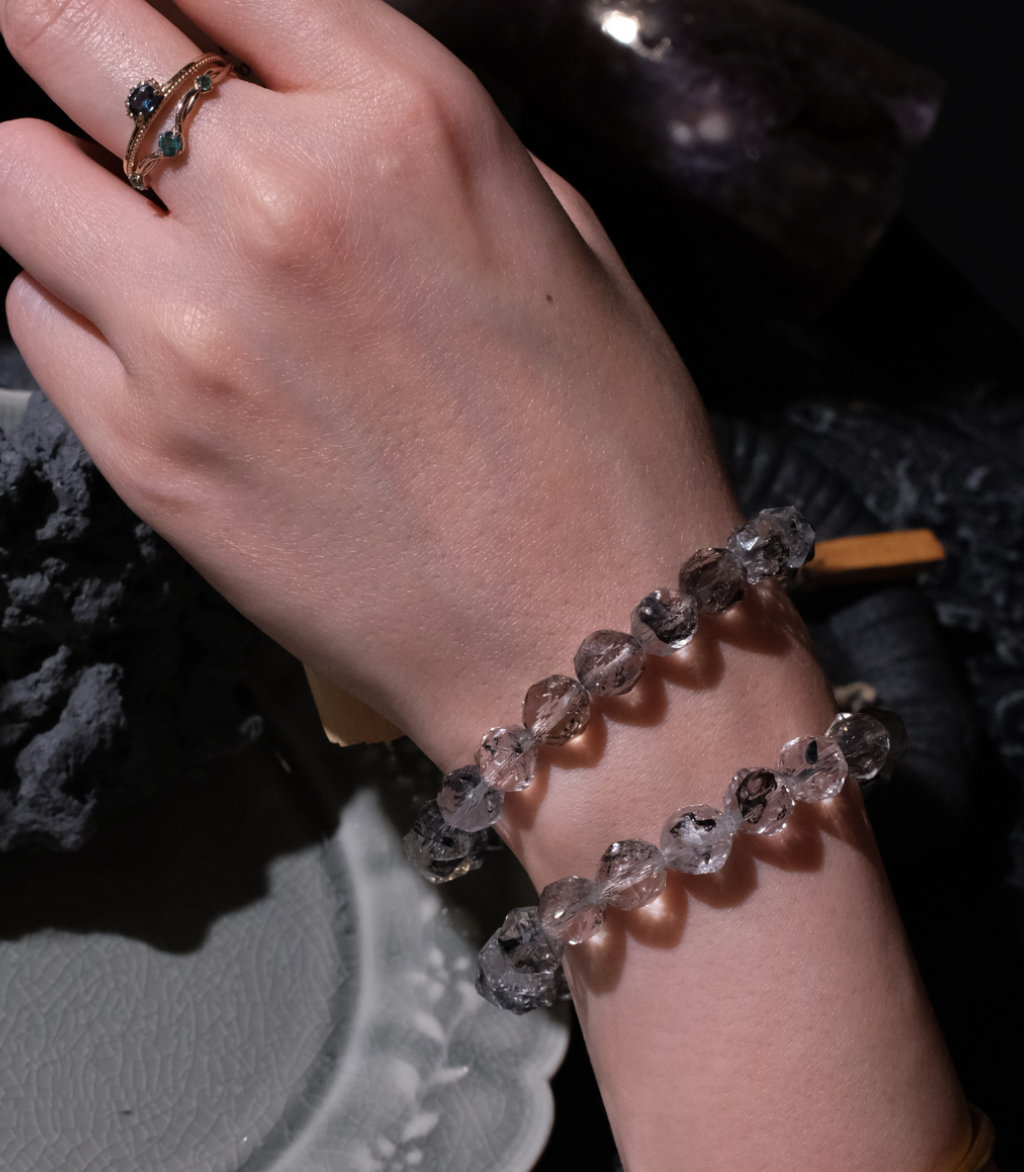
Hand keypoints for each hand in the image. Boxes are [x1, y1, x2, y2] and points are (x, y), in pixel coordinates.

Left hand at [0, 0, 733, 763]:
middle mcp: (277, 201)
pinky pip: (30, 319)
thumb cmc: (603, 445)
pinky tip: (149, 344)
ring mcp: (191, 332)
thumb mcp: (555, 234)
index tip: (178, 22)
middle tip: (88, 64)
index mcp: (408, 123)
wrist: (578, 639)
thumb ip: (407, 140)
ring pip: (10, 173)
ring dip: (57, 181)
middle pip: (61, 20)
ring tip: (125, 229)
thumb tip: (294, 97)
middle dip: (68, 29)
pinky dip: (70, 308)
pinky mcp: (143, 452)